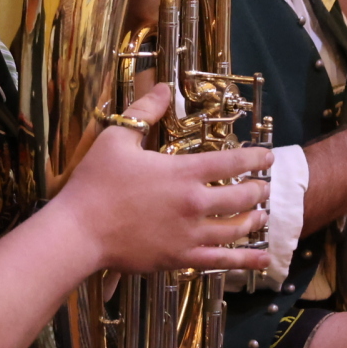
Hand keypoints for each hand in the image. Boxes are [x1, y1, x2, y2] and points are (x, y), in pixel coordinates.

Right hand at [57, 84, 271, 274]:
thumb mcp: (117, 138)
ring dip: (254, 220)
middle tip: (264, 187)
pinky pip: (221, 260)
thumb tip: (163, 87)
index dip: (254, 158)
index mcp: (183, 172)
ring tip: (263, 216)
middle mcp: (194, 204)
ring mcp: (190, 235)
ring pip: (236, 228)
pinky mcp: (180, 258)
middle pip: (241, 197)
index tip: (268, 157)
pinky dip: (246, 259)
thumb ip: (144, 111)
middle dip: (258, 190)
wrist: (79, 231)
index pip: (231, 162)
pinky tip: (263, 258)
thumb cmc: (96, 183)